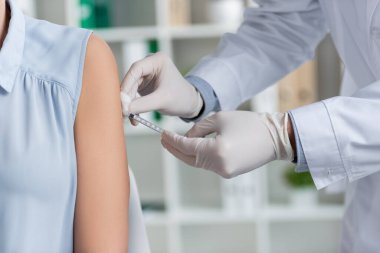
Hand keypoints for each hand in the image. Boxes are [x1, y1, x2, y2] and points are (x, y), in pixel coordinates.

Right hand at [120, 52, 202, 120]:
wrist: (189, 104)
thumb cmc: (181, 98)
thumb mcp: (162, 101)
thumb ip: (142, 104)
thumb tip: (123, 109)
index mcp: (157, 60)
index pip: (136, 69)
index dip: (126, 84)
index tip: (122, 100)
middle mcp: (150, 65)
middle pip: (131, 80)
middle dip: (127, 98)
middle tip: (122, 112)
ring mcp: (146, 75)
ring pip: (130, 89)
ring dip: (129, 104)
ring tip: (129, 118)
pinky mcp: (144, 85)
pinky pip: (133, 95)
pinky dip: (133, 106)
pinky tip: (134, 118)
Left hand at [161, 111, 293, 177]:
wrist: (275, 137)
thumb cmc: (249, 124)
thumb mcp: (220, 119)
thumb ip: (198, 129)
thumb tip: (187, 137)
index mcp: (215, 150)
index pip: (186, 146)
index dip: (172, 140)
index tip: (162, 133)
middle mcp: (218, 165)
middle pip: (188, 158)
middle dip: (174, 149)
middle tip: (163, 139)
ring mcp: (224, 172)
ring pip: (198, 162)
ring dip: (186, 152)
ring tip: (175, 142)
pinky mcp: (229, 173)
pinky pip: (208, 164)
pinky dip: (199, 156)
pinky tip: (193, 148)